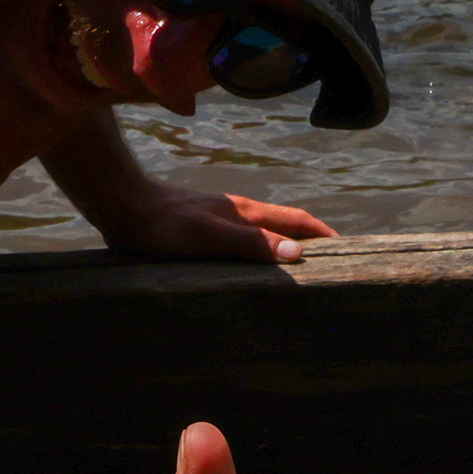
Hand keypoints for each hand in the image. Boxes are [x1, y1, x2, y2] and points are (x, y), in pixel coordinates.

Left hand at [86, 180, 336, 265]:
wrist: (125, 207)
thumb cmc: (164, 226)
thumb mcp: (209, 237)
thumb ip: (251, 244)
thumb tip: (297, 254)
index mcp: (247, 213)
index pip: (298, 220)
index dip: (324, 235)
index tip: (348, 250)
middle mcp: (240, 212)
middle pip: (286, 224)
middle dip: (312, 239)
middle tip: (331, 261)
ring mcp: (223, 218)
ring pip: (265, 230)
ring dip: (287, 244)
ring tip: (301, 266)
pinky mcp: (204, 226)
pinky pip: (245, 238)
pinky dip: (262, 249)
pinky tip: (253, 264)